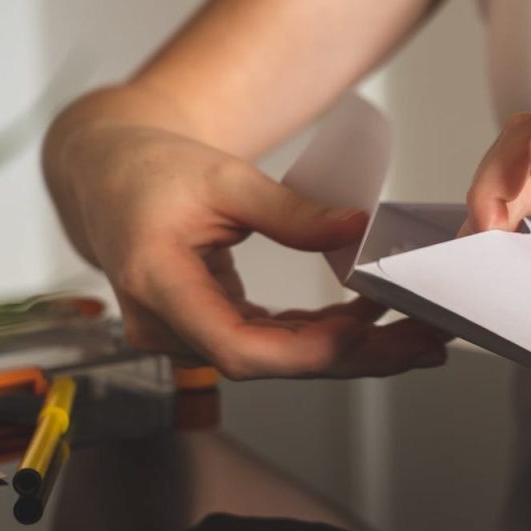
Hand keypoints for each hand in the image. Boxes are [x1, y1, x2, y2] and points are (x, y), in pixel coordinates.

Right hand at [45, 121, 447, 378]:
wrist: (108, 173)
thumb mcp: (225, 177)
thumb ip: (291, 211)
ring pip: (277, 357)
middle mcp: (168, 324)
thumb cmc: (150, 169)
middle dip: (352, 356)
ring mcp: (188, 330)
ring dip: (347, 348)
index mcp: (158, 284)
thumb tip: (357, 229)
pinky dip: (321, 331)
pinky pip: (271, 339)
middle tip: (422, 343)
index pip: (235, 346)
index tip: (362, 333)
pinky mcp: (209, 322)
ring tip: (413, 335)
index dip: (304, 351)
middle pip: (270, 361)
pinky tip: (367, 320)